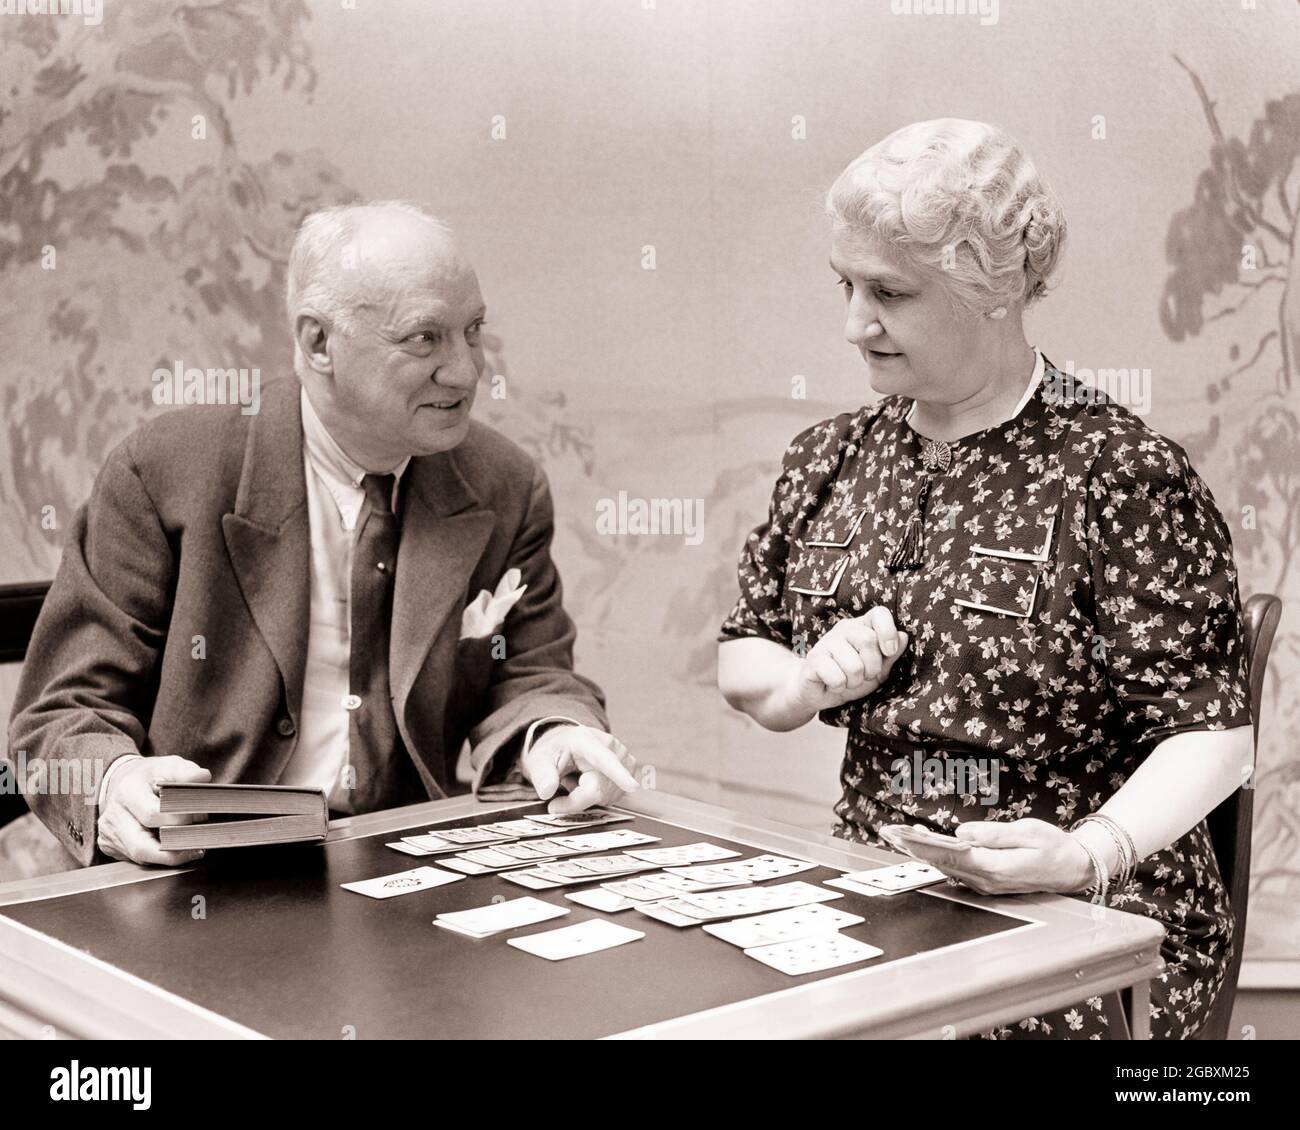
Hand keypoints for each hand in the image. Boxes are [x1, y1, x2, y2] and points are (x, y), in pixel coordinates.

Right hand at [97, 755, 211, 865]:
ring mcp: (109, 833)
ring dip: (169, 857)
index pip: (152, 815)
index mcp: (128, 791)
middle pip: (142, 846)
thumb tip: (202, 777)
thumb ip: (187, 772)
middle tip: (198, 845)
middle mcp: (113, 815)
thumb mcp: (169, 765)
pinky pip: (136, 859)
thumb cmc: (150, 775)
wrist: (123, 781)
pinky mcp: (110, 846)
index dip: (179, 820)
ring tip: (192, 851)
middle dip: (174, 848)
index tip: (199, 819)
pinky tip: (175, 850)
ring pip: (140, 857)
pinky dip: (158, 857)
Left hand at [520, 725, 638, 813]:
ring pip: (605, 796)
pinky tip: (589, 781)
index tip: (632, 786)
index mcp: (587, 740)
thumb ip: (542, 775)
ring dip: (586, 796)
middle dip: (576, 797)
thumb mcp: (538, 760)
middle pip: (598, 789)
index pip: (604, 760)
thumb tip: (547, 791)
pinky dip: (597, 795)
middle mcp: (611, 746)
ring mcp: (623, 758)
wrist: (567, 743)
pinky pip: (612, 796)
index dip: (618, 775)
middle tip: (563, 784)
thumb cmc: (555, 750)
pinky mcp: (629, 770)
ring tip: (577, 778)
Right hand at [787, 606, 909, 713]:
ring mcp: (826, 642)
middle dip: (872, 668)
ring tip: (847, 681)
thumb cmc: (850, 677)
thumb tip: (903, 636)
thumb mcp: (878, 669)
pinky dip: (839, 686)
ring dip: (854, 682)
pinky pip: (836, 676)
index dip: (888, 632)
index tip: (889, 652)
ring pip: (854, 665)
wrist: (819, 692)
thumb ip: (890, 654)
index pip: (879, 613)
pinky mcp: (813, 658)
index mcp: (862, 627)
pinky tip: (833, 684)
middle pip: (868, 640)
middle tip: (864, 676)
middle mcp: (844, 629)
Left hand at [895, 819, 1094, 895]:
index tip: (902, 835)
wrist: (1074, 868)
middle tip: (889, 833)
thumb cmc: (1054, 847)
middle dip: (914, 847)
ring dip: (922, 852)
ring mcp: (986, 884)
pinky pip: (956, 868)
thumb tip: (962, 832)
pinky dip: (938, 855)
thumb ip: (993, 834)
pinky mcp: (987, 881)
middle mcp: (987, 880)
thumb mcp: (1028, 832)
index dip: (924, 845)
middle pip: (943, 863)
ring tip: (898, 835)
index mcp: (996, 868)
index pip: (951, 855)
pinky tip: (923, 844)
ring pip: (947, 867)